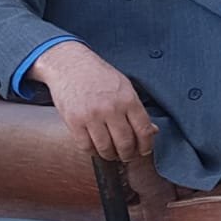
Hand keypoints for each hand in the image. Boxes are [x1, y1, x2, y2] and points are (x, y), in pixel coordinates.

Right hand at [31, 42, 157, 161]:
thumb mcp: (124, 87)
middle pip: (125, 143)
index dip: (146, 145)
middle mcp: (111, 109)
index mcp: (128, 99)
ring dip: (111, 156)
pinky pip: (86, 146)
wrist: (69, 64)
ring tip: (112, 154)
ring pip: (105, 148)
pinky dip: (92, 151)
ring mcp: (91, 116)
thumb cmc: (99, 75)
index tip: (144, 150)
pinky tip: (96, 148)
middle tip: (127, 156)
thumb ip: (136, 109)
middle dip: (128, 154)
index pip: (143, 130)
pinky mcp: (73, 121)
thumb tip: (151, 131)